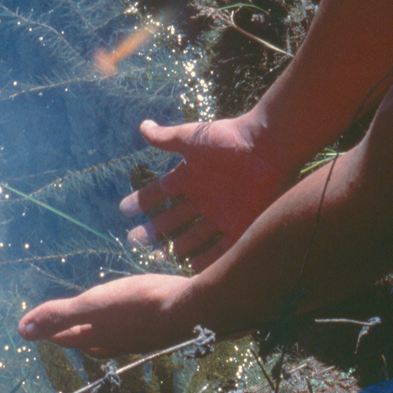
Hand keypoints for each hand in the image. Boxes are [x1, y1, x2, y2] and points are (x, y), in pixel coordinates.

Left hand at [17, 274, 193, 356]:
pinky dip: (126, 324)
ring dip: (100, 332)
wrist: (193, 309)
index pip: (68, 337)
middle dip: (74, 336)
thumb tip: (23, 331)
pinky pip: (136, 328)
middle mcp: (119, 340)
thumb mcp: (94, 304)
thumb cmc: (141, 304)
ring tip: (95, 326)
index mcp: (99, 335)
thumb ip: (59, 315)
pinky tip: (134, 315)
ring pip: (114, 337)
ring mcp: (141, 336)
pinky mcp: (161, 327)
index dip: (52, 333)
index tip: (39, 331)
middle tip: (63, 331)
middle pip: (90, 341)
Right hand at [122, 117, 290, 269]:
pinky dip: (205, 259)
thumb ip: (164, 137)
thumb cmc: (228, 139)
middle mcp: (204, 198)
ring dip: (176, 247)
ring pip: (194, 236)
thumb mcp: (190, 138)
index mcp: (190, 177)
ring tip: (157, 257)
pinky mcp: (240, 226)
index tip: (124, 210)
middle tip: (135, 240)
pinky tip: (189, 267)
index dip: (143, 200)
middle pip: (174, 218)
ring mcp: (221, 214)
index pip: (161, 192)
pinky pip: (220, 248)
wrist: (268, 146)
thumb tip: (143, 126)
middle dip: (154, 230)